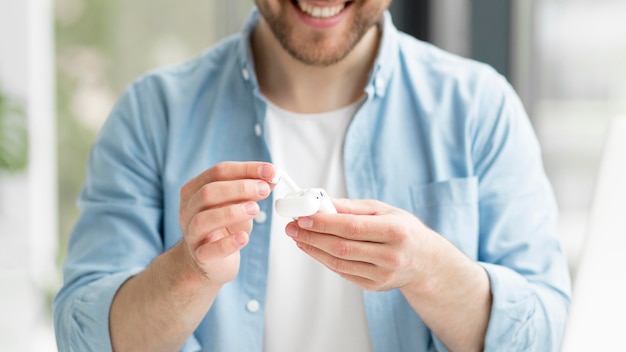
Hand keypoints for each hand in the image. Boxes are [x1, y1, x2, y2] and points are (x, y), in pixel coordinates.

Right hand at [179, 161, 274, 284]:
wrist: (209, 259)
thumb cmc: (223, 227)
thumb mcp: (239, 204)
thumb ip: (252, 189)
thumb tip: (272, 176)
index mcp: (195, 189)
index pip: (218, 171)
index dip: (246, 169)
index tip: (270, 171)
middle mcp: (189, 209)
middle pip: (209, 192)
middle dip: (240, 188)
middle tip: (264, 189)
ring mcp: (191, 233)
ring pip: (204, 219)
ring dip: (232, 212)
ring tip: (255, 209)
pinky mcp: (200, 256)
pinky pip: (210, 250)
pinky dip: (228, 243)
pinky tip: (244, 238)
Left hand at [285, 198, 435, 291]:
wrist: (425, 262)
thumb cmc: (404, 231)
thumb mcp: (384, 211)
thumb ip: (352, 207)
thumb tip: (322, 202)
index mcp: (395, 231)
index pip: (352, 227)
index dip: (324, 223)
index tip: (303, 216)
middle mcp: (390, 255)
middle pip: (342, 247)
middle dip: (312, 236)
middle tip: (293, 227)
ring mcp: (382, 274)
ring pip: (339, 263)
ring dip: (314, 249)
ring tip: (298, 237)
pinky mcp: (374, 286)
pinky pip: (343, 272)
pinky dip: (325, 259)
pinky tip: (314, 248)